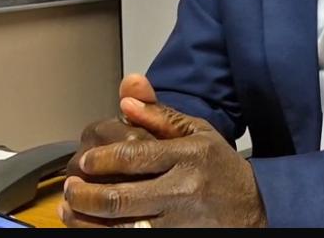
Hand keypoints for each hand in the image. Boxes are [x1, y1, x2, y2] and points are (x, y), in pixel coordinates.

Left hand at [60, 94, 265, 227]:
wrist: (253, 207)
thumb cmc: (219, 167)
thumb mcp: (198, 133)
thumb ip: (161, 116)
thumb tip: (126, 99)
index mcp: (188, 155)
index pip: (133, 157)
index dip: (100, 160)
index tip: (85, 160)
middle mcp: (184, 189)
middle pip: (119, 198)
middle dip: (85, 194)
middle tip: (71, 187)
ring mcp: (178, 221)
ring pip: (119, 226)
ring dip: (86, 219)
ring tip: (71, 208)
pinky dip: (103, 233)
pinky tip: (91, 226)